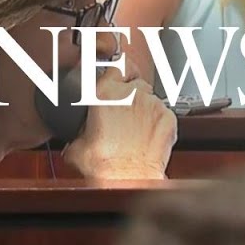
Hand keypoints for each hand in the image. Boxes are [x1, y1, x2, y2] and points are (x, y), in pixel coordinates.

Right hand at [63, 67, 177, 179]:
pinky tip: (147, 137)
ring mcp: (153, 104)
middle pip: (136, 81)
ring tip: (134, 130)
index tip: (118, 75)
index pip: (116, 64)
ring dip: (144, 109)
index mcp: (105, 93)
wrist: (129, 180)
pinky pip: (163, 113)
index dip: (119, 70)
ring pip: (150, 98)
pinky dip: (157, 122)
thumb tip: (76, 135)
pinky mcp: (169, 117)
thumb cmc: (104, 165)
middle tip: (124, 113)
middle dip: (131, 94)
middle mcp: (131, 93)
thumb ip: (78, 130)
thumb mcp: (75, 146)